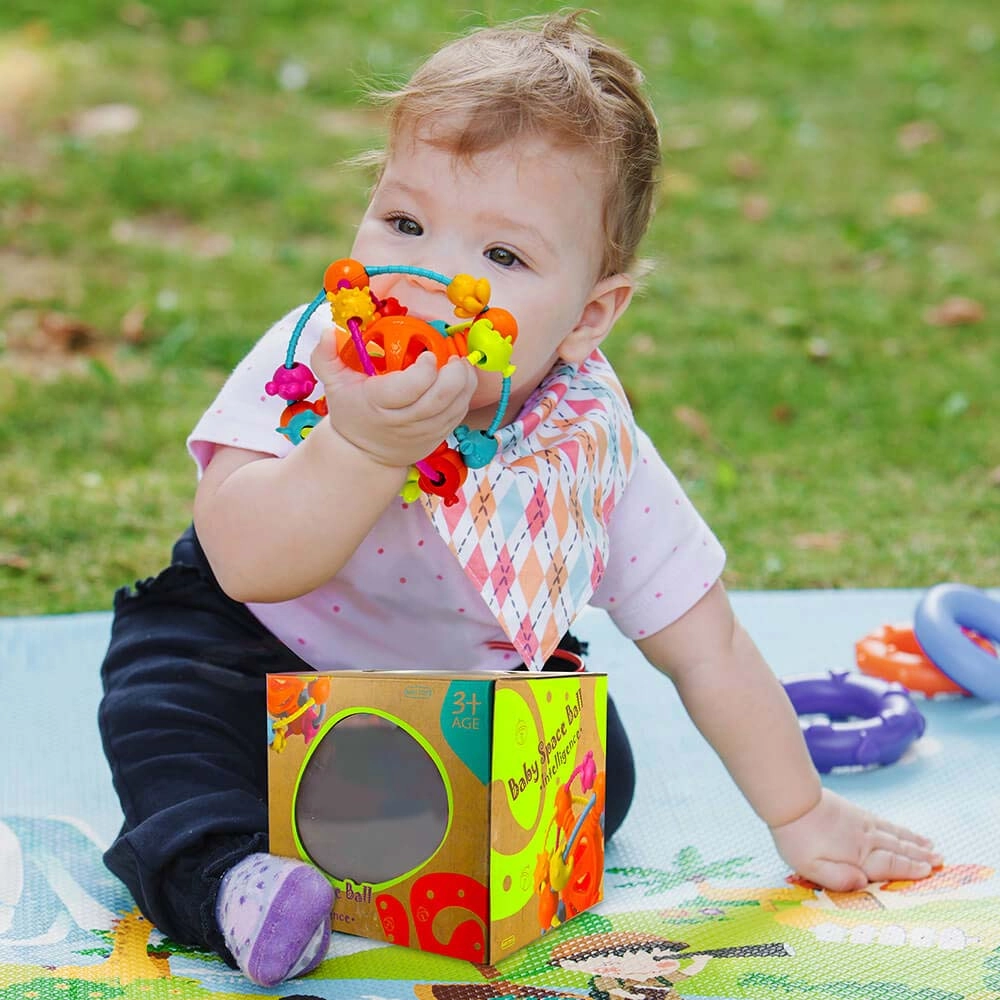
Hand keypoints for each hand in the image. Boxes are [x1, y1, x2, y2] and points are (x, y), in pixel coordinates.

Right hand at [310, 330, 476, 468]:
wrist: (363, 453)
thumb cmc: (352, 411)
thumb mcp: (333, 384)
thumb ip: (326, 356)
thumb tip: (328, 331)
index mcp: (379, 403)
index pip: (410, 387)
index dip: (425, 369)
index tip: (427, 355)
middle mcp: (405, 421)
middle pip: (440, 398)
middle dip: (454, 374)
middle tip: (453, 357)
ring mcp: (424, 431)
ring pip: (456, 407)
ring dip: (465, 382)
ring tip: (460, 364)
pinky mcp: (438, 436)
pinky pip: (460, 414)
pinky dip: (466, 395)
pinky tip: (462, 379)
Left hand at [770, 787, 941, 890]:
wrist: (791, 799)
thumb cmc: (797, 838)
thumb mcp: (810, 867)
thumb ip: (838, 879)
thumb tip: (863, 884)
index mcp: (857, 856)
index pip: (890, 865)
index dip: (910, 869)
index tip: (930, 871)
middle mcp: (865, 840)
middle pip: (898, 849)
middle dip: (920, 856)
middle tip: (941, 860)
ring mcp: (861, 823)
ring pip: (894, 834)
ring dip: (914, 842)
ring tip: (931, 846)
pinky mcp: (854, 812)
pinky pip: (884, 822)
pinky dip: (899, 828)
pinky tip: (904, 831)